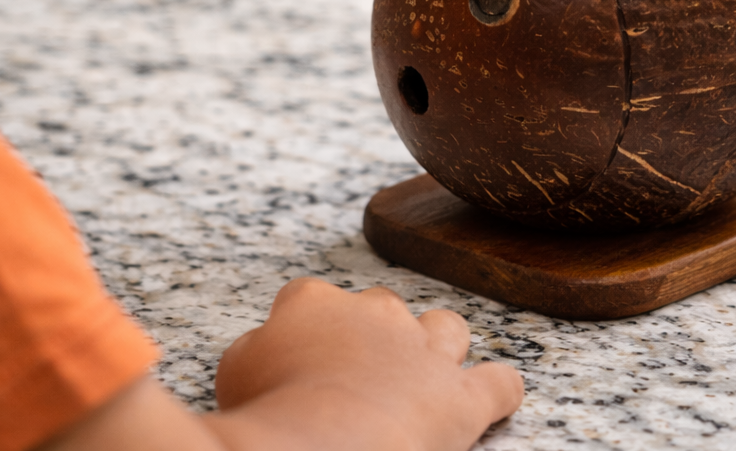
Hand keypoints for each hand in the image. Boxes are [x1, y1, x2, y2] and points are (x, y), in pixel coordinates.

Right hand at [208, 278, 523, 450]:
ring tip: (428, 372)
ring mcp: (422, 352)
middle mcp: (375, 313)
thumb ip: (256, 349)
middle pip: (381, 308)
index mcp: (314, 302)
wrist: (322, 449)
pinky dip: (500, 390)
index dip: (305, 331)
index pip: (307, 300)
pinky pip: (499, 384)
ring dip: (438, 346)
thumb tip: (268, 349)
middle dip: (374, 336)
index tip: (299, 361)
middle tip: (357, 380)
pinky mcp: (460, 398)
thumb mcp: (234, 370)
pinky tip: (499, 395)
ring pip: (445, 328)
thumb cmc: (271, 412)